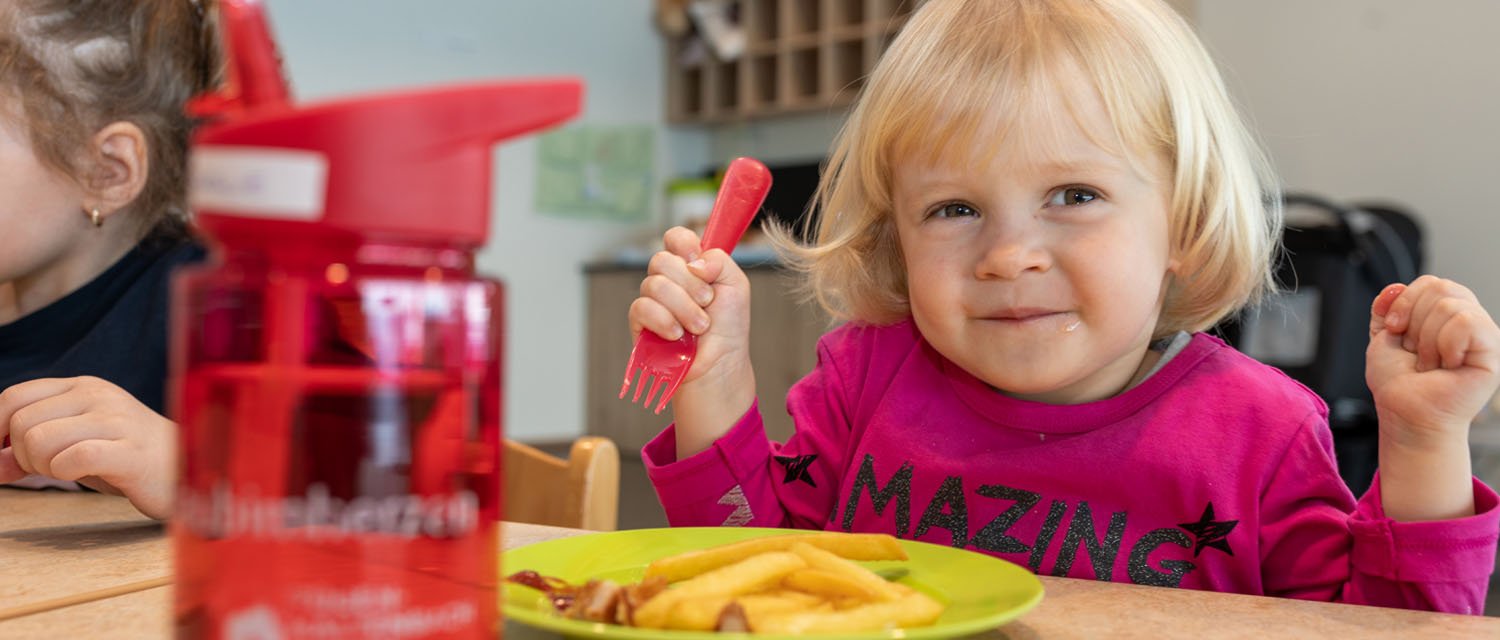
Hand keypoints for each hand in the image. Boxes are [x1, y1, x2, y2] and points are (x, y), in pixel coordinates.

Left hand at [0, 377, 176, 518]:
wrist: (185, 470)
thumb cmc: (128, 458)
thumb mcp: (76, 445)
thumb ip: (32, 449)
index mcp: (83, 387)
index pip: (14, 397)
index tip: (6, 456)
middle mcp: (98, 395)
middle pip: (22, 423)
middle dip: (23, 456)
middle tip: (50, 469)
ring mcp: (116, 420)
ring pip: (40, 440)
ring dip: (43, 467)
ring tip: (69, 472)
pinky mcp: (130, 451)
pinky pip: (73, 459)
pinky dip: (64, 473)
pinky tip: (83, 475)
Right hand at [628, 226, 756, 454]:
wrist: (720, 363)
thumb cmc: (728, 326)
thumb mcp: (736, 285)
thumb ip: (719, 260)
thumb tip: (694, 262)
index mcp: (691, 265)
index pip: (674, 237)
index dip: (683, 243)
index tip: (697, 260)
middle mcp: (669, 279)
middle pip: (661, 259)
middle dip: (690, 284)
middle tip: (708, 303)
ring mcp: (653, 300)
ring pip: (654, 284)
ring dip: (683, 307)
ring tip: (699, 326)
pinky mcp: (640, 322)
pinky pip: (641, 307)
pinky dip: (663, 320)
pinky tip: (677, 335)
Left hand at [1367, 276, 1499, 444]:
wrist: (1405, 413)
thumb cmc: (1398, 383)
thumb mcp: (1382, 337)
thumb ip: (1387, 308)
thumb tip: (1395, 286)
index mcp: (1446, 313)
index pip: (1430, 282)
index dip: (1405, 302)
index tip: (1394, 330)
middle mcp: (1468, 320)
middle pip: (1440, 288)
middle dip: (1414, 323)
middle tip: (1416, 353)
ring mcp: (1484, 334)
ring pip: (1451, 306)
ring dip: (1427, 340)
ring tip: (1431, 364)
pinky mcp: (1493, 350)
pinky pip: (1467, 323)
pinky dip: (1446, 344)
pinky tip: (1448, 364)